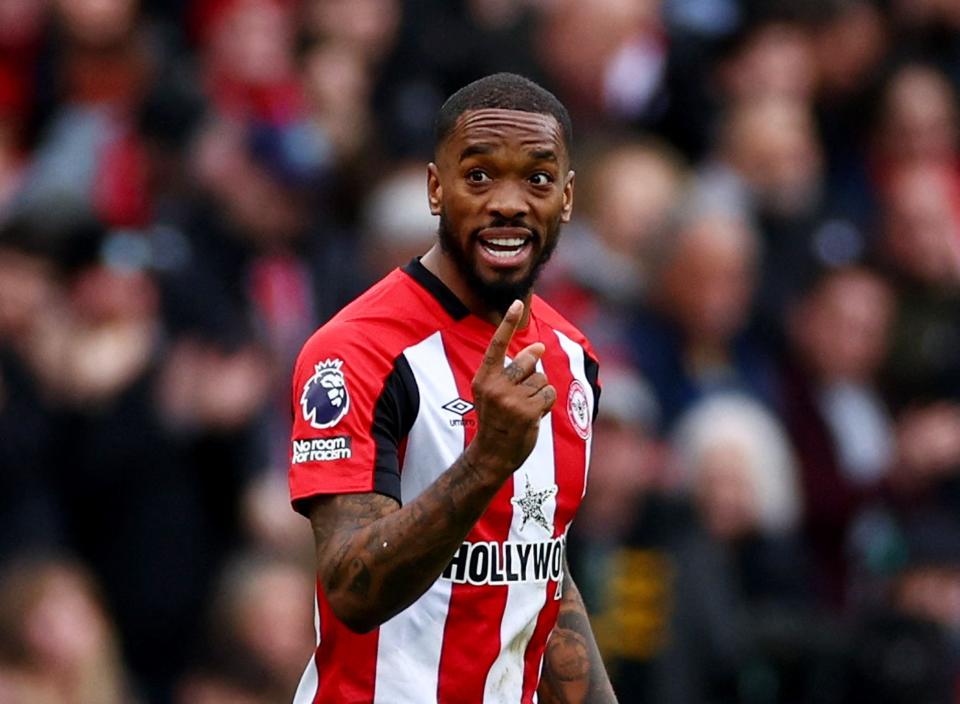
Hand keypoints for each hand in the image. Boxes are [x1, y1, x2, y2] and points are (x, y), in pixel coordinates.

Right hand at [468, 300, 555, 475]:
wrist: (491, 454)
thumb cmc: (496, 420)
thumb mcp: (494, 392)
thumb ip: (513, 369)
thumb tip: (539, 346)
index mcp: (484, 378)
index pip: (497, 345)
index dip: (508, 323)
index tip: (517, 303)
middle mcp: (495, 386)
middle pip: (528, 362)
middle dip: (532, 375)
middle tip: (518, 397)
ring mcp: (510, 399)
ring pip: (541, 380)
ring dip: (539, 394)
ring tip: (523, 411)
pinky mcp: (527, 411)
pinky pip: (549, 395)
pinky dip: (545, 405)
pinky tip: (532, 417)